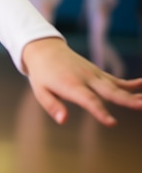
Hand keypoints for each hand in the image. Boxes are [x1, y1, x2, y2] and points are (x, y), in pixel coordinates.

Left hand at [22, 37, 141, 125]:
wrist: (45, 50)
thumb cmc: (41, 74)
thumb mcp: (40, 91)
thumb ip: (52, 106)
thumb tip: (62, 121)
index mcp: (71, 85)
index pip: (88, 100)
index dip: (100, 112)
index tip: (111, 123)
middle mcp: (86, 79)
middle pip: (109, 91)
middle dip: (126, 100)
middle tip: (141, 105)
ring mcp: (94, 74)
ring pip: (117, 86)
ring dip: (133, 93)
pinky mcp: (98, 73)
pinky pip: (116, 80)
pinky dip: (131, 83)